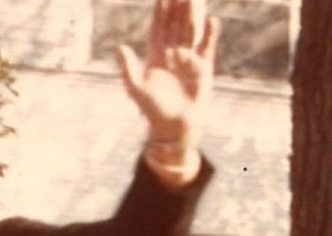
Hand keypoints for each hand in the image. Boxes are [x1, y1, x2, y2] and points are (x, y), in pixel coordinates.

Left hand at [116, 0, 218, 147]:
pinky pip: (206, 47)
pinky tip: (211, 20)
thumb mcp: (136, 88)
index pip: (158, 28)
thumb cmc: (152, 110)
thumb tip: (119, 47)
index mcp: (155, 56)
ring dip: (193, 15)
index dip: (160, 13)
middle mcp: (172, 55)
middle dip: (178, 8)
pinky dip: (209, 35)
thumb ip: (128, 67)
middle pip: (175, 25)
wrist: (173, 127)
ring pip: (191, 32)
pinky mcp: (203, 68)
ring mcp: (188, 60)